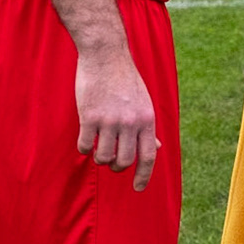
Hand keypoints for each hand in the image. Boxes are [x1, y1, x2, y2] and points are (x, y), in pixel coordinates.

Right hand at [75, 50, 157, 190]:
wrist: (105, 55)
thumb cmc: (125, 79)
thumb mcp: (144, 102)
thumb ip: (148, 127)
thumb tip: (158, 147)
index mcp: (147, 119)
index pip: (149, 155)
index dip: (144, 175)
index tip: (138, 189)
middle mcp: (131, 122)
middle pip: (125, 161)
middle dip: (117, 167)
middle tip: (111, 162)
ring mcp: (110, 120)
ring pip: (103, 157)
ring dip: (99, 158)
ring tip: (98, 148)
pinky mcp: (89, 116)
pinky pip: (85, 146)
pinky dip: (84, 148)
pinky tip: (85, 141)